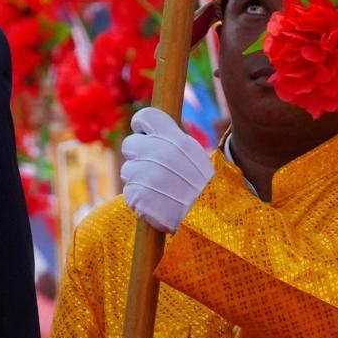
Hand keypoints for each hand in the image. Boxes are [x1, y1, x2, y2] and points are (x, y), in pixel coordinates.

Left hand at [121, 107, 213, 232]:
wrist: (210, 220)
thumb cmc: (203, 188)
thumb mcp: (195, 157)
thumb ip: (173, 143)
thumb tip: (150, 133)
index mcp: (177, 140)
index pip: (146, 117)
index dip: (141, 125)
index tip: (144, 134)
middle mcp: (160, 153)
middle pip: (129, 144)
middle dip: (137, 156)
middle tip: (153, 169)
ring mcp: (147, 175)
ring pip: (127, 170)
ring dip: (138, 180)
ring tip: (159, 191)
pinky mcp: (138, 196)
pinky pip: (129, 192)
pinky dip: (139, 199)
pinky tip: (157, 204)